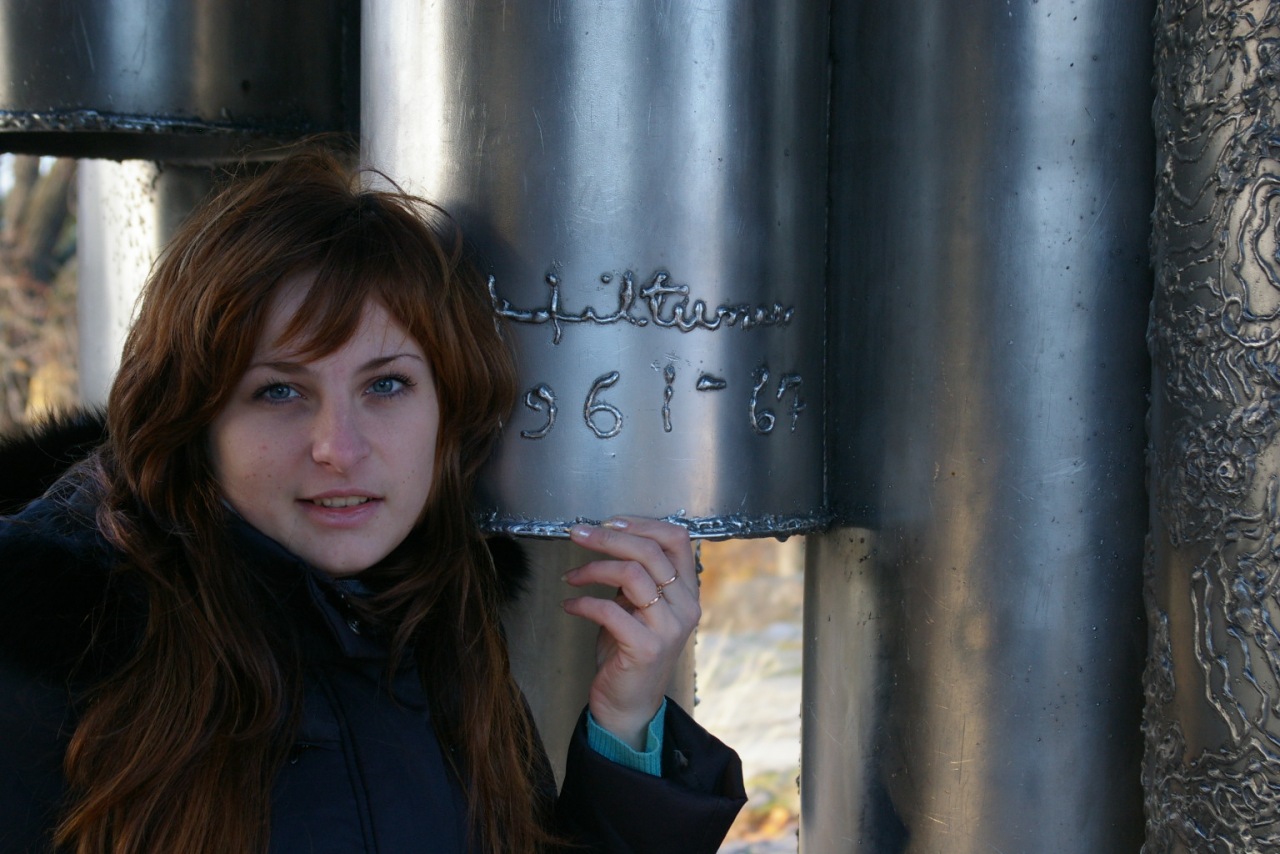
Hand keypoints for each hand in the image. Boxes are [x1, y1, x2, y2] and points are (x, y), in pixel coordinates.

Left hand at [560, 516, 699, 749]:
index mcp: (687, 591)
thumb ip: (636, 576)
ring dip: (593, 568)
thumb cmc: (628, 650)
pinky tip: (570, 605)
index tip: (609, 521)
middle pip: (651, 551)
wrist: (629, 704)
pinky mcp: (646, 648)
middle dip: (608, 538)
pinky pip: (610, 610)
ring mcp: (668, 628)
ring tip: (571, 576)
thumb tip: (609, 536)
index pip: (677, 539)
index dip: (642, 523)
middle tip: (577, 534)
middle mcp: (685, 607)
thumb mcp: (637, 606)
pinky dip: (584, 603)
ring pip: (632, 574)